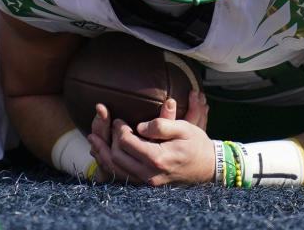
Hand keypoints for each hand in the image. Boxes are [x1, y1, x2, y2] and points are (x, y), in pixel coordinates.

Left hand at [87, 98, 214, 184]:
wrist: (209, 167)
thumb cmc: (197, 144)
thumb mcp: (184, 128)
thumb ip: (161, 125)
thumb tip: (140, 126)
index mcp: (158, 158)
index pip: (126, 143)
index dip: (119, 129)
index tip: (119, 119)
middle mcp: (150, 174)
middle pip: (116, 158)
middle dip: (107, 140)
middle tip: (106, 127)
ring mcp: (148, 182)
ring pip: (116, 170)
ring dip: (103, 155)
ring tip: (94, 141)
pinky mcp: (148, 185)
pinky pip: (123, 177)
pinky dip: (112, 166)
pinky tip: (106, 155)